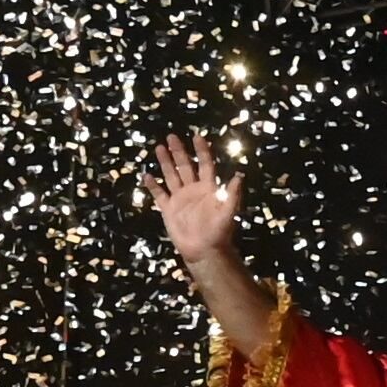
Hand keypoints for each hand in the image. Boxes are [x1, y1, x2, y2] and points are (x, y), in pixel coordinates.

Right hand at [143, 133, 241, 264]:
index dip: (201, 151)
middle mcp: (193, 190)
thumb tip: (239, 176)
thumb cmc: (219, 232)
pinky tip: (147, 175)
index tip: (197, 136)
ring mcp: (180, 199)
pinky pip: (159, 194)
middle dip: (178, 151)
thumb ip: (232, 195)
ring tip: (159, 148)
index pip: (205, 164)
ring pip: (171, 176)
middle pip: (185, 166)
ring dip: (165, 163)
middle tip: (171, 136)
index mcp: (208, 188)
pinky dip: (153, 185)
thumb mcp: (229, 212)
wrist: (204, 250)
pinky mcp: (169, 210)